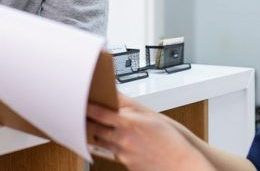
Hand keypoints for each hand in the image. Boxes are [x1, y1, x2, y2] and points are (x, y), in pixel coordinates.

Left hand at [87, 95, 213, 170]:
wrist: (180, 163)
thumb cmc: (170, 139)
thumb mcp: (151, 116)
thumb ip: (129, 105)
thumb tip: (115, 95)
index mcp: (129, 124)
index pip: (99, 113)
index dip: (86, 108)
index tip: (78, 103)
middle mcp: (123, 139)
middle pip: (95, 129)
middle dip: (86, 122)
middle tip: (80, 114)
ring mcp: (123, 154)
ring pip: (101, 142)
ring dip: (96, 134)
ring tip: (94, 126)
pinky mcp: (125, 164)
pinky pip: (112, 153)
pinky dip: (111, 147)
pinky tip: (114, 141)